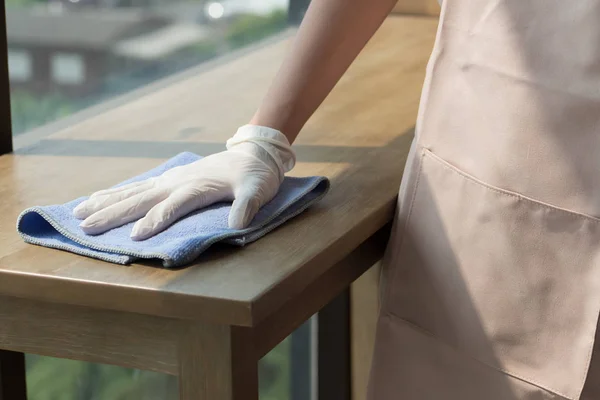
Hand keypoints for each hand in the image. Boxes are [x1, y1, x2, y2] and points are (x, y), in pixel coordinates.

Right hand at [73, 125, 295, 239]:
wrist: (253, 153)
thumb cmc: (256, 175)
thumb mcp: (258, 190)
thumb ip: (247, 206)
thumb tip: (237, 224)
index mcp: (197, 187)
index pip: (171, 207)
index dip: (154, 221)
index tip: (134, 237)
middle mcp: (177, 182)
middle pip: (141, 199)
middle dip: (114, 213)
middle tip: (86, 226)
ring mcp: (171, 179)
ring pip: (133, 191)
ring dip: (106, 202)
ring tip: (79, 212)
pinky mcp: (169, 179)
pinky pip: (138, 186)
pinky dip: (116, 192)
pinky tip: (99, 198)